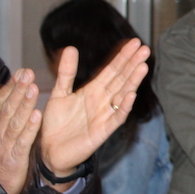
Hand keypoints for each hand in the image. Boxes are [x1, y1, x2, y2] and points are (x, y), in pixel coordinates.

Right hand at [0, 69, 42, 193]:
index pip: (0, 102)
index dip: (11, 86)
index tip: (22, 71)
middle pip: (6, 108)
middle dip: (17, 90)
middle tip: (28, 73)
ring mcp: (3, 145)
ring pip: (14, 122)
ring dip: (24, 104)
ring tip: (34, 88)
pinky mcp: (14, 158)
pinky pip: (22, 141)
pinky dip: (29, 128)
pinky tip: (37, 115)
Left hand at [39, 39, 149, 186]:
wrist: (50, 151)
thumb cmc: (56, 124)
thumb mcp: (60, 93)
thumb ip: (66, 72)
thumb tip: (71, 48)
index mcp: (93, 91)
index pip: (112, 70)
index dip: (122, 57)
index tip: (134, 42)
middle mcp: (102, 101)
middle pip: (121, 79)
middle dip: (133, 64)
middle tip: (145, 48)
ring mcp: (105, 115)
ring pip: (122, 95)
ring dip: (132, 81)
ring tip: (143, 66)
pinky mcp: (102, 131)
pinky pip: (116, 117)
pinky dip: (123, 106)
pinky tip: (130, 95)